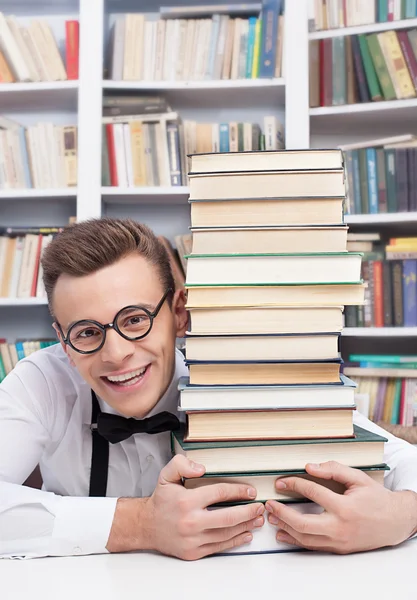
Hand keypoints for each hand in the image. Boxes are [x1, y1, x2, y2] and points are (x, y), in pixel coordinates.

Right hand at [142, 455, 264, 559]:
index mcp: (186, 501)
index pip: (219, 494)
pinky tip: (245, 534)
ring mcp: (193, 539)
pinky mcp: (194, 552)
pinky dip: (235, 541)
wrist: (147, 526)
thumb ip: (181, 464)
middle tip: (260, 507)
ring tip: (257, 520)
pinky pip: (219, 546)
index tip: (250, 491)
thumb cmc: (161, 501)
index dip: (238, 491)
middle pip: (228, 517)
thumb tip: (201, 468)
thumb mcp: (166, 476)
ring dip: (246, 526)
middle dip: (248, 512)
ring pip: (226, 533)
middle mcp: (190, 521)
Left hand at [265, 461, 416, 553]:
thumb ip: (333, 470)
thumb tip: (309, 467)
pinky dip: (295, 540)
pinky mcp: (338, 549)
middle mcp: (340, 527)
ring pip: (305, 538)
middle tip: (268, 504)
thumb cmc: (375, 498)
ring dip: (284, 527)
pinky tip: (283, 533)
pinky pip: (312, 546)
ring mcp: (338, 541)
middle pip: (303, 523)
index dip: (294, 484)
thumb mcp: (357, 478)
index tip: (281, 482)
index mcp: (344, 507)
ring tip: (271, 516)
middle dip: (282, 512)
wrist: (394, 522)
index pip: (312, 492)